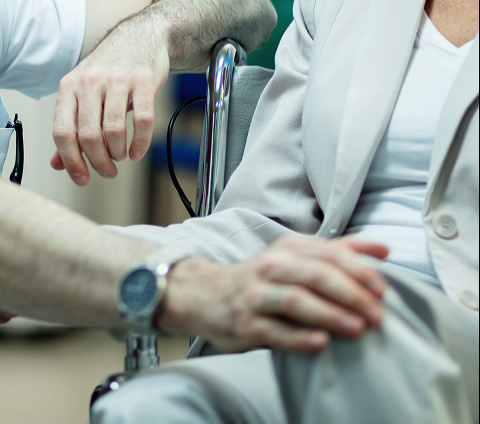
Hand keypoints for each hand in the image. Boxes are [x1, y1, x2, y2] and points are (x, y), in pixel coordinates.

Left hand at [50, 18, 169, 184]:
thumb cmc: (109, 67)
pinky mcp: (143, 79)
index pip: (62, 132)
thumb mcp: (83, 91)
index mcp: (69, 86)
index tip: (83, 178)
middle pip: (88, 135)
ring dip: (118, 152)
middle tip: (108, 171)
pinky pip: (143, 119)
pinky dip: (141, 142)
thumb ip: (70, 126)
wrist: (141, 35)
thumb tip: (58, 163)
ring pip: (113, 130)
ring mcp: (117, 79)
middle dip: (99, 161)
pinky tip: (138, 150)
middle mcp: (90, 81)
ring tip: (121, 156)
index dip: (71, 161)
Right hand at [161, 235, 388, 353]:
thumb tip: (384, 250)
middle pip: (317, 275)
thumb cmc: (263, 277)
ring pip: (297, 300)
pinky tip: (321, 343)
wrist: (208, 294)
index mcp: (289, 248)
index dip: (359, 269)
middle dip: (351, 294)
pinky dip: (300, 337)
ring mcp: (258, 294)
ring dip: (330, 314)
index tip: (382, 289)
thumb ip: (337, 252)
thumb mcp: (295, 256)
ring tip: (357, 328)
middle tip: (377, 314)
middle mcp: (273, 266)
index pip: (330, 252)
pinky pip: (276, 330)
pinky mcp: (247, 322)